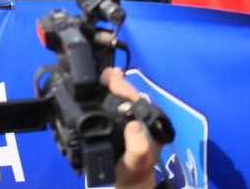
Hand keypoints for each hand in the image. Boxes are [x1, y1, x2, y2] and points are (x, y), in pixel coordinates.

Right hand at [100, 68, 158, 188]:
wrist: (130, 183)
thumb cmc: (133, 173)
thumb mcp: (136, 162)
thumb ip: (138, 148)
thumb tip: (134, 125)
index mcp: (149, 123)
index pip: (135, 98)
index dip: (122, 86)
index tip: (107, 77)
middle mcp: (143, 118)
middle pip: (129, 94)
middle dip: (116, 81)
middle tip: (101, 72)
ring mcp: (133, 120)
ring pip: (124, 98)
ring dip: (112, 86)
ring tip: (100, 76)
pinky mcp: (124, 123)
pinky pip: (117, 105)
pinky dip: (108, 95)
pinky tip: (100, 90)